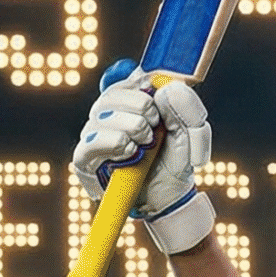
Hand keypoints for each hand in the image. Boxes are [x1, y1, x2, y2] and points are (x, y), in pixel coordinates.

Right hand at [70, 58, 214, 253]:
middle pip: (113, 93)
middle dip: (142, 108)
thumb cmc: (176, 160)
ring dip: (133, 128)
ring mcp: (93, 134)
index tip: (159, 102)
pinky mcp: (84, 157)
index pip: (127, 79)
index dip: (144, 86)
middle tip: (155, 128)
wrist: (169, 196)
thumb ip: (186, 106)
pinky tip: (129, 154)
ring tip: (144, 145)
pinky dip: (116, 144)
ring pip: (103, 113)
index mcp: (130, 100)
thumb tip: (164, 90)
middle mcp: (107, 113)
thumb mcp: (191, 131)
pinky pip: (92, 140)